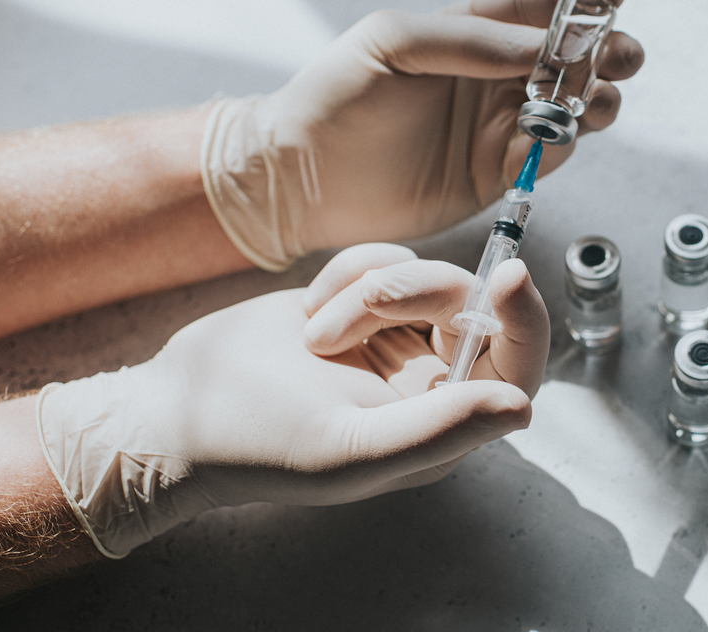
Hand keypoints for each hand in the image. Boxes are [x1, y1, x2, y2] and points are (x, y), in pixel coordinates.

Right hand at [36, 244, 548, 556]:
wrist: (181, 406)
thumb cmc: (259, 443)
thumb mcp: (349, 449)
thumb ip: (439, 430)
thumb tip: (523, 407)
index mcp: (442, 425)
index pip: (517, 367)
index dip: (525, 320)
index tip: (508, 275)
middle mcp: (430, 381)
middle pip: (468, 305)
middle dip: (408, 296)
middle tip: (334, 327)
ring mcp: (397, 337)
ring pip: (423, 274)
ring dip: (363, 290)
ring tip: (312, 334)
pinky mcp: (363, 302)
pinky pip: (386, 258)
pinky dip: (347, 271)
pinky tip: (307, 309)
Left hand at [202, 0, 643, 269]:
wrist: (304, 179)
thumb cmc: (334, 98)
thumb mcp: (392, 43)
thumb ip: (468, 40)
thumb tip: (539, 45)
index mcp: (462, 36)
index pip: (529, 8)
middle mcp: (486, 80)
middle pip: (563, 60)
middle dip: (602, 53)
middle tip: (622, 54)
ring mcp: (493, 129)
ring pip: (566, 108)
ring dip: (592, 99)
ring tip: (594, 98)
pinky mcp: (493, 175)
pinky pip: (544, 155)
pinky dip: (560, 144)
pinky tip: (553, 135)